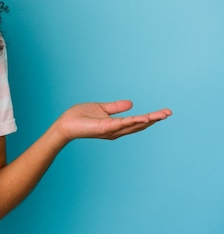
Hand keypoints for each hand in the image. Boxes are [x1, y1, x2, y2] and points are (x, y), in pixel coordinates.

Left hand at [53, 100, 171, 142]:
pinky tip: (143, 118)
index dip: (151, 117)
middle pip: (139, 125)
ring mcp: (111, 130)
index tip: (164, 112)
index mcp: (116, 125)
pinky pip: (121, 124)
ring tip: (162, 115)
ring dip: (148, 120)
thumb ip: (115, 107)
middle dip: (154, 119)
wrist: (65, 124)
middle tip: (169, 113)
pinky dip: (132, 121)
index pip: (137, 121)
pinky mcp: (104, 128)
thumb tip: (131, 103)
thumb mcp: (101, 108)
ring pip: (133, 125)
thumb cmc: (80, 117)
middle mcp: (116, 130)